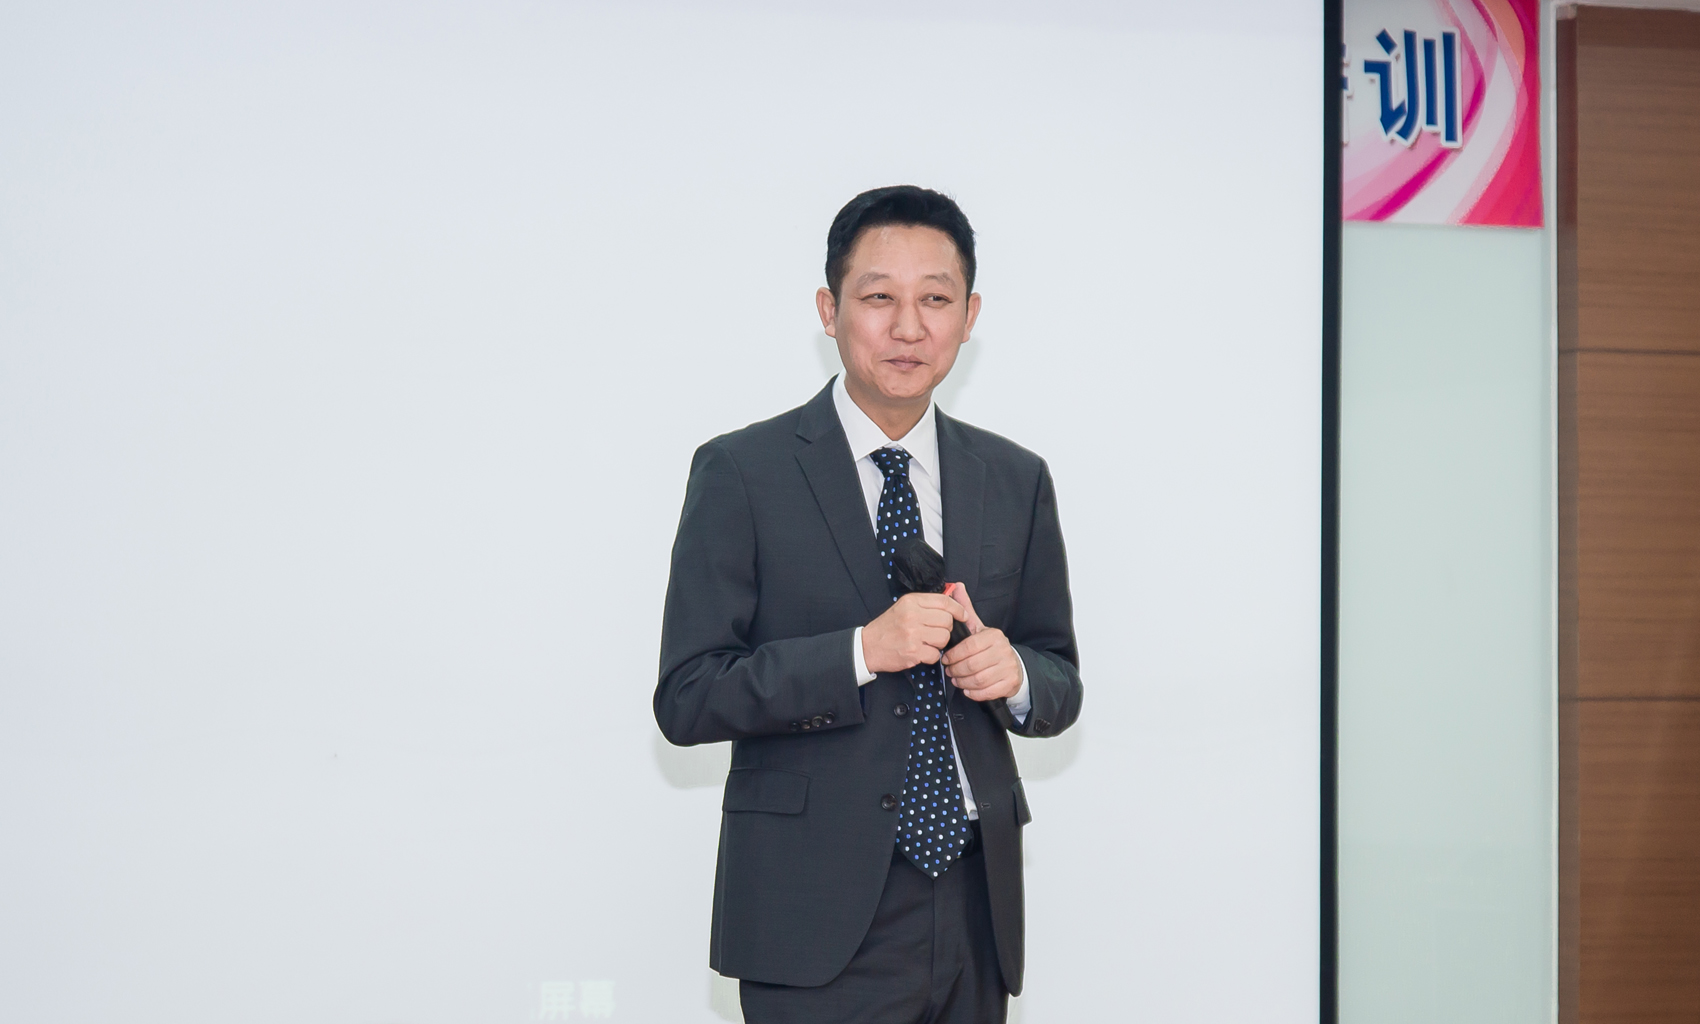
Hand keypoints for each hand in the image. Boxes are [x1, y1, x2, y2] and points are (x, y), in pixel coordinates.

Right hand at [861, 592, 968, 673]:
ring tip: (927, 642)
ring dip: (939, 643)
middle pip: (947, 621)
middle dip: (946, 628)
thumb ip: (925, 604)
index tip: (963, 615)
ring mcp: (913, 634)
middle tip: (934, 632)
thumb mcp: (904, 607)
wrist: (868, 646)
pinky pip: (935, 654)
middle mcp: (913, 616)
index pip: (944, 601)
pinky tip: (921, 652)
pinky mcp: (913, 652)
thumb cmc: (888, 627)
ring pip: (944, 638)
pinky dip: (931, 656)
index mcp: (911, 601)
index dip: (958, 609)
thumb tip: (951, 603)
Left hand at [939, 583, 1022, 701]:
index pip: (969, 647)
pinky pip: (988, 692)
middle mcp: (1004, 650)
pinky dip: (974, 693)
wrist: (1014, 665)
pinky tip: (967, 689)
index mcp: (994, 636)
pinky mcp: (1010, 683)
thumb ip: (966, 609)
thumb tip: (956, 586)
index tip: (946, 659)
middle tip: (949, 672)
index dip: (954, 655)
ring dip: (963, 682)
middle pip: (972, 665)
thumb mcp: (979, 628)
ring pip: (979, 679)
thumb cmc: (990, 647)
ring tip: (956, 680)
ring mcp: (1008, 668)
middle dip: (956, 670)